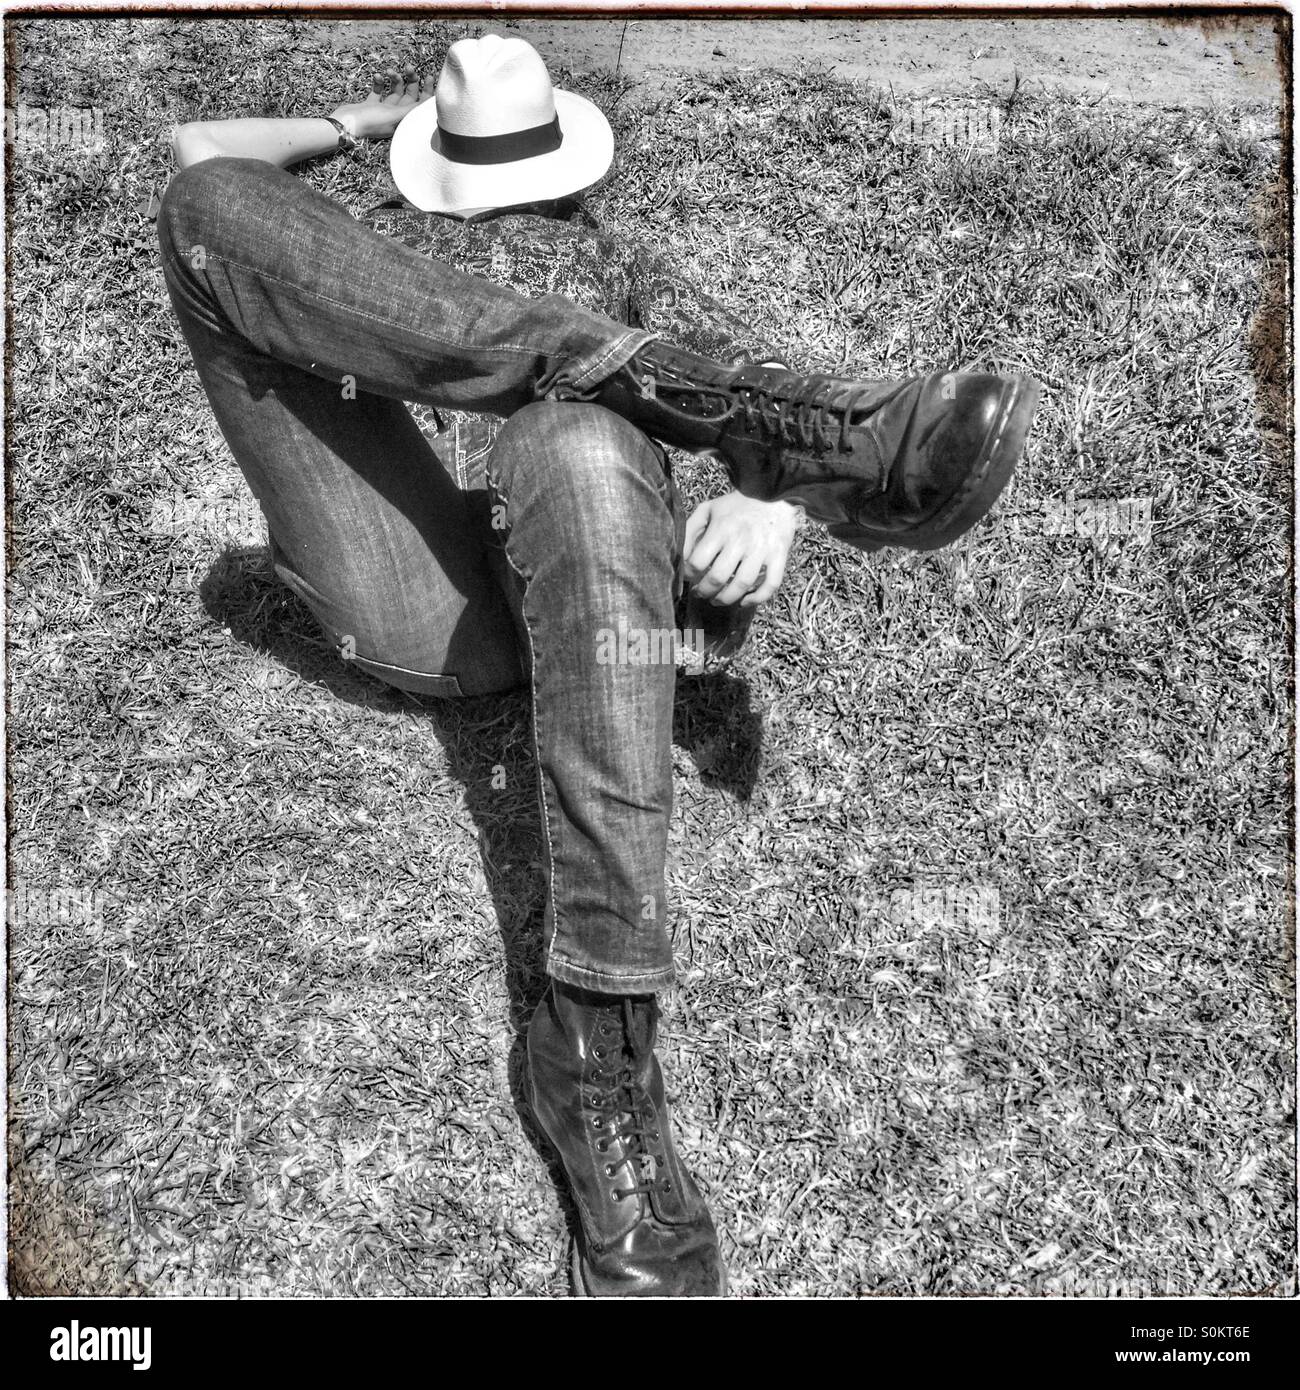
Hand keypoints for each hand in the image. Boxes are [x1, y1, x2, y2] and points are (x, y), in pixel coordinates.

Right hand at [331, 68, 432, 140]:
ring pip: (394, 91)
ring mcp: (383, 111)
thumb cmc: (372, 122)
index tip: (428, 76)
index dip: (427, 91)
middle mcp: (396, 116)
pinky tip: (376, 76)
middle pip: (409, 95)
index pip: (421, 105)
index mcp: (404, 121)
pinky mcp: (371, 106)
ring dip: (394, 78)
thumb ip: (413, 109)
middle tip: (409, 67)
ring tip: (389, 70)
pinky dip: (378, 82)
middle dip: (410, 80)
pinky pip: (378, 91)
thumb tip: (432, 104)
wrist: (345, 125)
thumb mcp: (396, 115)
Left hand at [682, 491, 803, 607]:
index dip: (688, 574)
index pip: (698, 561)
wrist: (774, 494)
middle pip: (718, 577)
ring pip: (742, 585)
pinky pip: (770, 584)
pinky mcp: (779, 556)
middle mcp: (741, 541)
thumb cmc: (737, 506)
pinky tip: (744, 601)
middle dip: (704, 591)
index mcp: (721, 529)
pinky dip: (757, 598)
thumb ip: (690, 529)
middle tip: (700, 593)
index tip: (688, 576)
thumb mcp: (709, 509)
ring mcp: (762, 550)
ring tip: (717, 600)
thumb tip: (680, 555)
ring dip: (726, 599)